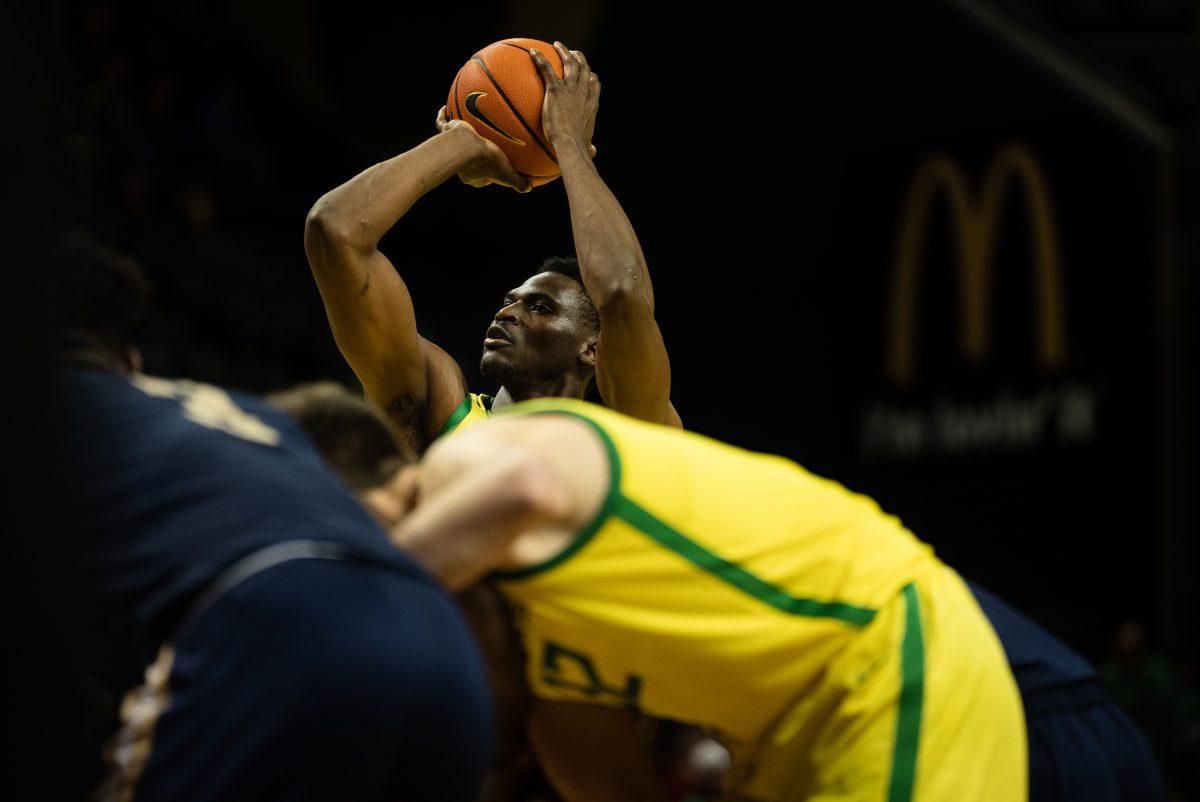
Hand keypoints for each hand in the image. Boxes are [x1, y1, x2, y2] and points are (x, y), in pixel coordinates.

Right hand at [435, 106, 530, 191]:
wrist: (466, 145)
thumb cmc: (487, 161)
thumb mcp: (507, 174)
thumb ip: (518, 182)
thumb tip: (528, 189)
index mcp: (473, 174)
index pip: (482, 178)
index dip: (489, 176)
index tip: (496, 171)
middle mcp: (460, 162)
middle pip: (468, 160)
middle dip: (475, 157)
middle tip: (484, 150)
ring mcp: (453, 146)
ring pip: (455, 141)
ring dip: (460, 136)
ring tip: (466, 128)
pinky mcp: (448, 131)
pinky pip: (442, 123)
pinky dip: (443, 116)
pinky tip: (444, 107)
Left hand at [529, 42, 598, 157]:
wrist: (570, 144)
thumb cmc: (577, 148)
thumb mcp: (587, 145)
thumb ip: (589, 146)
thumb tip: (593, 151)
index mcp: (591, 104)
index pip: (594, 84)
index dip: (591, 77)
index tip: (588, 74)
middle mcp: (583, 92)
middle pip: (584, 68)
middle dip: (579, 58)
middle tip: (572, 53)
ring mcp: (570, 89)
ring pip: (570, 63)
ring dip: (564, 52)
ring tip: (557, 45)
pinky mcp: (556, 90)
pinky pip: (547, 69)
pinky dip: (540, 58)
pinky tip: (532, 52)